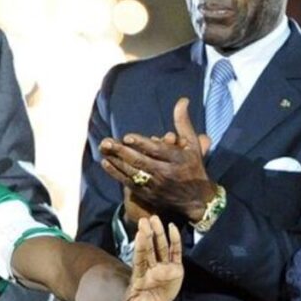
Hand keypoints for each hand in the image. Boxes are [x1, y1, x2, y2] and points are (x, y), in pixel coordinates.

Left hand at [100, 98, 214, 221]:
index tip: (127, 136)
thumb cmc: (193, 167)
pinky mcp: (148, 195)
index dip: (141, 144)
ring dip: (116, 161)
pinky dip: (116, 174)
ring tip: (103, 149)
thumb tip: (182, 100)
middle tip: (106, 142)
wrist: (197, 199)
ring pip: (132, 172)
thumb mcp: (192, 144)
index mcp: (177, 159)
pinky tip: (106, 163)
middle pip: (141, 162)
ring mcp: (156, 186)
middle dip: (122, 152)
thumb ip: (183, 123)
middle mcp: (166, 173)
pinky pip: (129, 183)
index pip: (157, 151)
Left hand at [114, 216, 182, 300]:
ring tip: (156, 218)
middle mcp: (151, 268)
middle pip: (150, 249)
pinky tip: (173, 227)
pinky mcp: (174, 268)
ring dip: (159, 233)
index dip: (141, 247)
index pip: (141, 259)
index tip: (140, 233)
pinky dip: (175, 240)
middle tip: (146, 219)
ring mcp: (163, 266)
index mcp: (141, 276)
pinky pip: (175, 252)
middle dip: (148, 235)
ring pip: (161, 247)